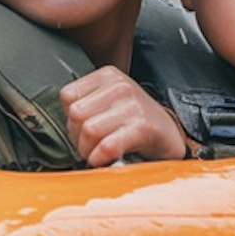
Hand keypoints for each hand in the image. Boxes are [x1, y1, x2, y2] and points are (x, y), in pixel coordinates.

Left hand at [60, 66, 187, 165]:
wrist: (169, 135)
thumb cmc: (135, 121)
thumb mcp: (109, 101)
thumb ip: (85, 104)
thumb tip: (65, 123)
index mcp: (108, 76)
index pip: (68, 95)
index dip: (70, 118)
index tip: (82, 130)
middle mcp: (121, 86)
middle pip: (76, 114)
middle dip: (78, 137)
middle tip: (89, 146)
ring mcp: (133, 105)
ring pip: (89, 130)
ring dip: (88, 150)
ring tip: (97, 153)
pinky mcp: (142, 127)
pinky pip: (107, 146)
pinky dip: (100, 158)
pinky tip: (105, 160)